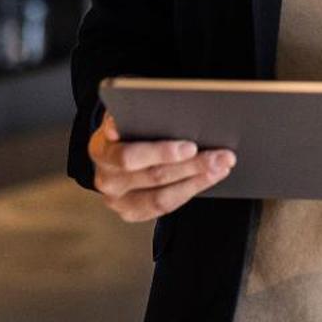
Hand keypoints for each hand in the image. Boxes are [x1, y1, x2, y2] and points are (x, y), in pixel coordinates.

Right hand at [86, 114, 235, 221]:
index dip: (161, 152)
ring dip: (197, 181)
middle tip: (220, 155)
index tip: (190, 147)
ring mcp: (116, 200)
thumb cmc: (126, 125)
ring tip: (221, 166)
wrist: (111, 149)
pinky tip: (209, 177)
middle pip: (154, 176)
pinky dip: (190, 191)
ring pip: (162, 197)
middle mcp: (105, 179)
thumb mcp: (127, 111)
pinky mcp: (130, 213)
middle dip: (192, 165)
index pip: (129, 156)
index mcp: (100, 149)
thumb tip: (163, 109)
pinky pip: (164, 206)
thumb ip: (138, 110)